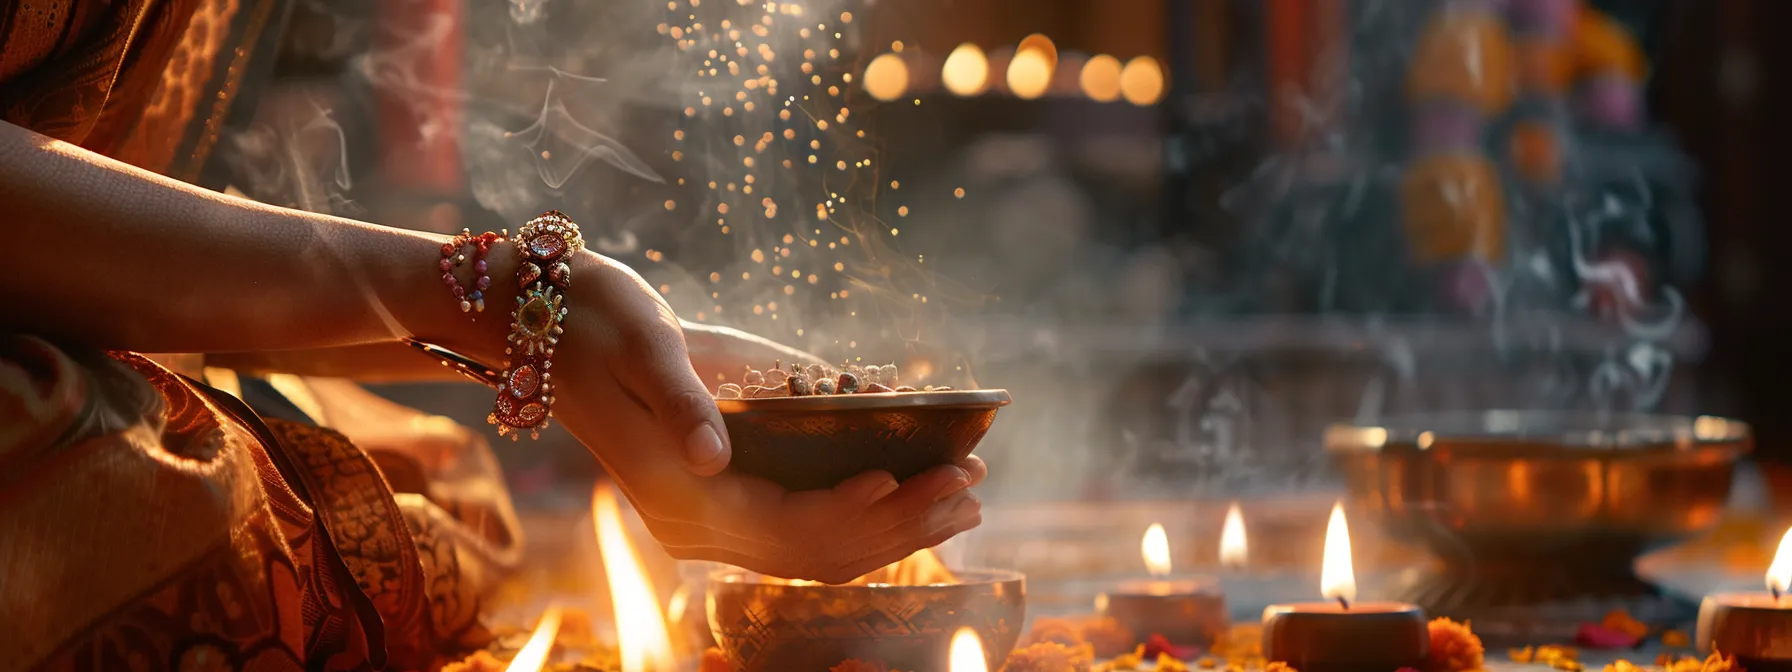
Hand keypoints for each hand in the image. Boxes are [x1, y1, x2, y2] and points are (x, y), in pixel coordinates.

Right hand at [545, 250, 985, 581]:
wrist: (553, 324)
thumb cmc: (601, 323)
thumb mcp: (642, 349)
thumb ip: (681, 405)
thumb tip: (716, 456)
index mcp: (676, 493)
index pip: (779, 521)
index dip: (846, 508)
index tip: (902, 478)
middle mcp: (696, 522)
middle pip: (812, 548)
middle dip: (897, 522)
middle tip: (969, 487)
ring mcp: (711, 519)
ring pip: (816, 550)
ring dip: (894, 529)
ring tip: (965, 502)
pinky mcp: (725, 499)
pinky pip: (804, 530)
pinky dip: (865, 519)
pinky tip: (915, 495)